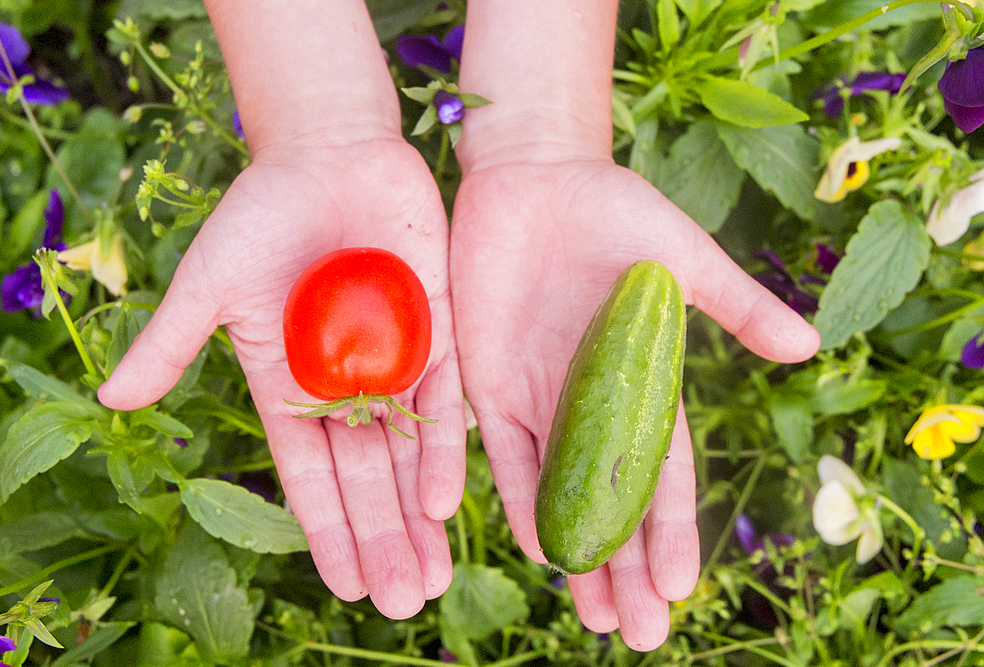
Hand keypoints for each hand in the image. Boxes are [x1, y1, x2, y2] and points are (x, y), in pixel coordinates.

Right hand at [98, 137, 465, 619]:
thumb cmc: (262, 212)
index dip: (327, 530)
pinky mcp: (439, 331)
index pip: (310, 473)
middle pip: (367, 478)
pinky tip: (448, 502)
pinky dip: (444, 449)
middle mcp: (346, 385)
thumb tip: (114, 404)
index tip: (347, 584)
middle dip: (383, 540)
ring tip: (433, 579)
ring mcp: (395, 361)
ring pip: (409, 455)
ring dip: (419, 516)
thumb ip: (171, 342)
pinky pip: (444, 400)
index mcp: (290, 384)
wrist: (330, 155)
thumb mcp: (211, 280)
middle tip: (402, 601)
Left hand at [450, 157, 819, 648]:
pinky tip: (537, 548)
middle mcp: (592, 401)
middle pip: (611, 498)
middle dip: (624, 565)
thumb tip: (810, 347)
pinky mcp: (486, 379)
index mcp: (642, 379)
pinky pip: (499, 450)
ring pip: (558, 490)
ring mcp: (538, 395)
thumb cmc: (612, 209)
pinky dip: (518, 497)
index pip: (662, 472)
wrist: (533, 177)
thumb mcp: (681, 255)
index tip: (680, 587)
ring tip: (592, 615)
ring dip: (574, 551)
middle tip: (639, 634)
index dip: (670, 530)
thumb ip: (734, 303)